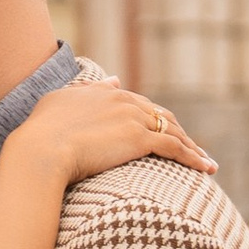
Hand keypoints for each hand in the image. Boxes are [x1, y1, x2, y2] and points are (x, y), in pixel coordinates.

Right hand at [18, 83, 214, 188]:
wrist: (42, 149)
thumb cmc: (42, 131)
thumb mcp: (61, 101)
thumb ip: (89, 89)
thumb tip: (114, 79)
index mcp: (106, 93)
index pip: (141, 105)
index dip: (156, 120)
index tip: (167, 133)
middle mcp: (124, 100)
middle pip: (162, 117)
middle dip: (181, 133)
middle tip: (195, 150)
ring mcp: (133, 118)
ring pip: (173, 132)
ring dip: (193, 148)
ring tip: (207, 163)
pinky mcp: (139, 138)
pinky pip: (175, 148)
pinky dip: (193, 158)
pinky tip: (206, 169)